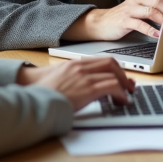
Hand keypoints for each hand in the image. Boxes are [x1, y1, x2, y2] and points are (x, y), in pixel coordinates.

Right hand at [17, 56, 134, 110]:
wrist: (33, 99)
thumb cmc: (42, 92)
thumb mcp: (57, 79)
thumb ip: (72, 77)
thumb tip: (82, 86)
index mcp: (74, 64)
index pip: (102, 60)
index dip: (115, 68)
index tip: (121, 77)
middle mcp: (81, 67)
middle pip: (111, 63)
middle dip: (123, 74)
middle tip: (129, 85)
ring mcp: (85, 77)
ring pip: (114, 74)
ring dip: (124, 85)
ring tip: (127, 95)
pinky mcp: (87, 89)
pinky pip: (112, 86)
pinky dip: (121, 93)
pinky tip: (122, 101)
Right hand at [63, 0, 162, 40]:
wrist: (100, 23)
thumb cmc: (123, 16)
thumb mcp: (138, 7)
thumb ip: (153, 6)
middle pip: (159, 1)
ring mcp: (130, 9)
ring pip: (151, 11)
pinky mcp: (124, 21)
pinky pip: (140, 24)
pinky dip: (151, 30)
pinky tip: (157, 35)